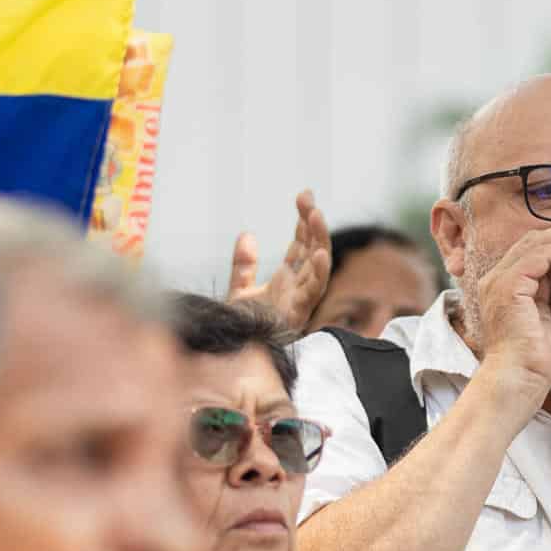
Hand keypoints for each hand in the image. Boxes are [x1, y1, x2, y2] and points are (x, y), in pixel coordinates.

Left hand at [225, 188, 331, 330]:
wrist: (230, 354)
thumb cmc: (241, 329)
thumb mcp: (239, 290)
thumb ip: (244, 264)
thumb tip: (248, 235)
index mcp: (287, 280)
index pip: (301, 245)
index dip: (304, 221)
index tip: (303, 197)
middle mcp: (297, 288)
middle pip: (312, 250)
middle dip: (313, 224)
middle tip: (308, 199)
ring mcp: (298, 301)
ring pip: (317, 266)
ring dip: (320, 241)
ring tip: (316, 216)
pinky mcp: (295, 314)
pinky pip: (312, 292)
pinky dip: (319, 274)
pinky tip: (320, 254)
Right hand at [468, 221, 550, 395]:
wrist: (519, 381)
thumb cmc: (534, 362)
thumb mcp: (544, 319)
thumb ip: (548, 295)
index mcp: (503, 286)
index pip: (532, 251)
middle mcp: (496, 279)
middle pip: (534, 240)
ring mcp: (500, 280)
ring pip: (538, 243)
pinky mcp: (510, 286)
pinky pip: (541, 255)